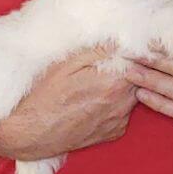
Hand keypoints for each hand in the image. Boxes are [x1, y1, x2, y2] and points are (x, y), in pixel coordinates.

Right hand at [0, 45, 137, 160]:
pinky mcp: (114, 133)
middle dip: (131, 67)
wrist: (29, 133)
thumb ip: (100, 50)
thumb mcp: (68, 62)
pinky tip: (94, 100)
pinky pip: (123, 112)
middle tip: (110, 61)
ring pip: (133, 94)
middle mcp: (123, 104)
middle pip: (140, 77)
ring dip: (123, 85)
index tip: (128, 45)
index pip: (142, 60)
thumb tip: (122, 40)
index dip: (137, 50)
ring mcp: (119, 121)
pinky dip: (115, 103)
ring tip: (98, 81)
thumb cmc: (44, 95)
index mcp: (115, 82)